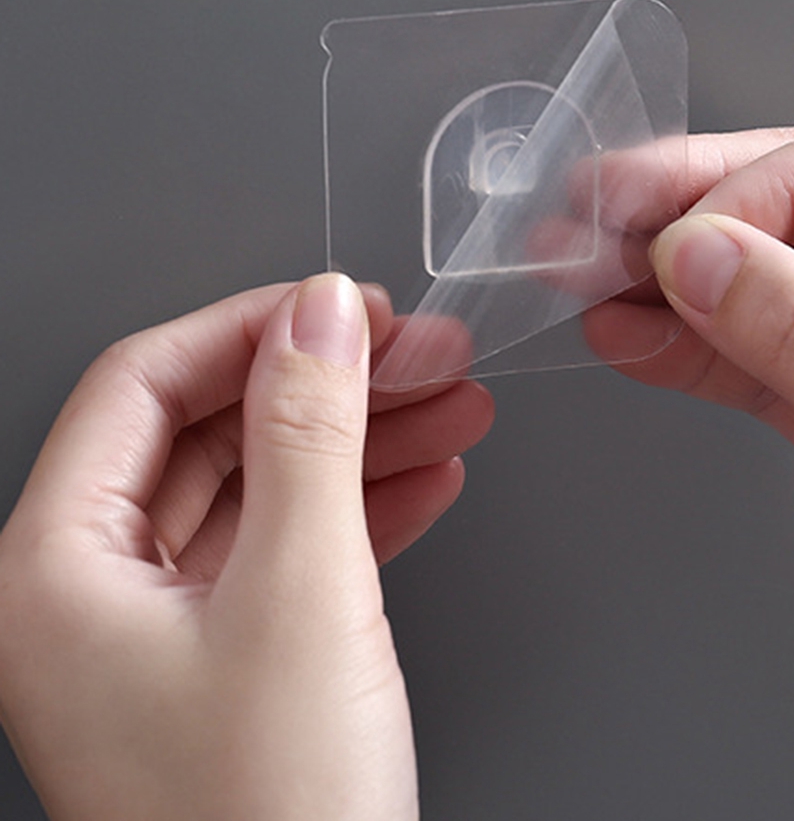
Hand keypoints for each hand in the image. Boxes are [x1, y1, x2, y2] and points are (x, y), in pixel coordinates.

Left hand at [0, 273, 493, 819]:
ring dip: (361, 440)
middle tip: (416, 351)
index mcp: (58, 568)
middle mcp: (95, 591)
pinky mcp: (230, 654)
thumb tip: (323, 315)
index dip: (250, 329)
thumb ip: (308, 433)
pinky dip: (363, 507)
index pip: (145, 385)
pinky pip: (291, 546)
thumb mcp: (301, 592)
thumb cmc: (272, 817)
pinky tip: (429, 476)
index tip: (338, 306)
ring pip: (265, 486)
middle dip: (327, 385)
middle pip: (216, 431)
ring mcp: (165, 625)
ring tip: (451, 404)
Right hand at [587, 114, 793, 796]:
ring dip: (675, 285)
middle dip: (698, 214)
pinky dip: (693, 355)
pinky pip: (763, 371)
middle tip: (602, 212)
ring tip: (590, 278)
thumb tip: (700, 255)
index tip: (678, 236)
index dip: (765, 187)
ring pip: (773, 294)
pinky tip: (633, 339)